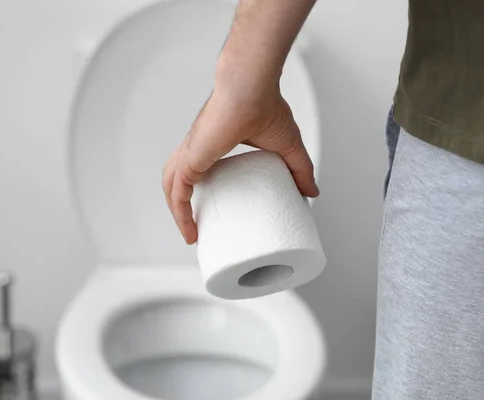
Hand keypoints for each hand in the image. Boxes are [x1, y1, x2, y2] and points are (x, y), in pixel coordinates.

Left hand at [162, 83, 317, 244]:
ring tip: (190, 234)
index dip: (199, 189)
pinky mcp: (190, 159)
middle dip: (182, 206)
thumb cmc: (265, 106)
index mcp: (212, 143)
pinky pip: (177, 193)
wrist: (252, 88)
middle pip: (177, 180)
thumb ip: (299, 169)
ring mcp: (190, 154)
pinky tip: (188, 230)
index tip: (209, 212)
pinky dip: (180, 214)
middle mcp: (196, 148)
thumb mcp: (288, 146)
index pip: (196, 168)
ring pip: (172, 188)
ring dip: (178, 214)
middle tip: (196, 229)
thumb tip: (312, 192)